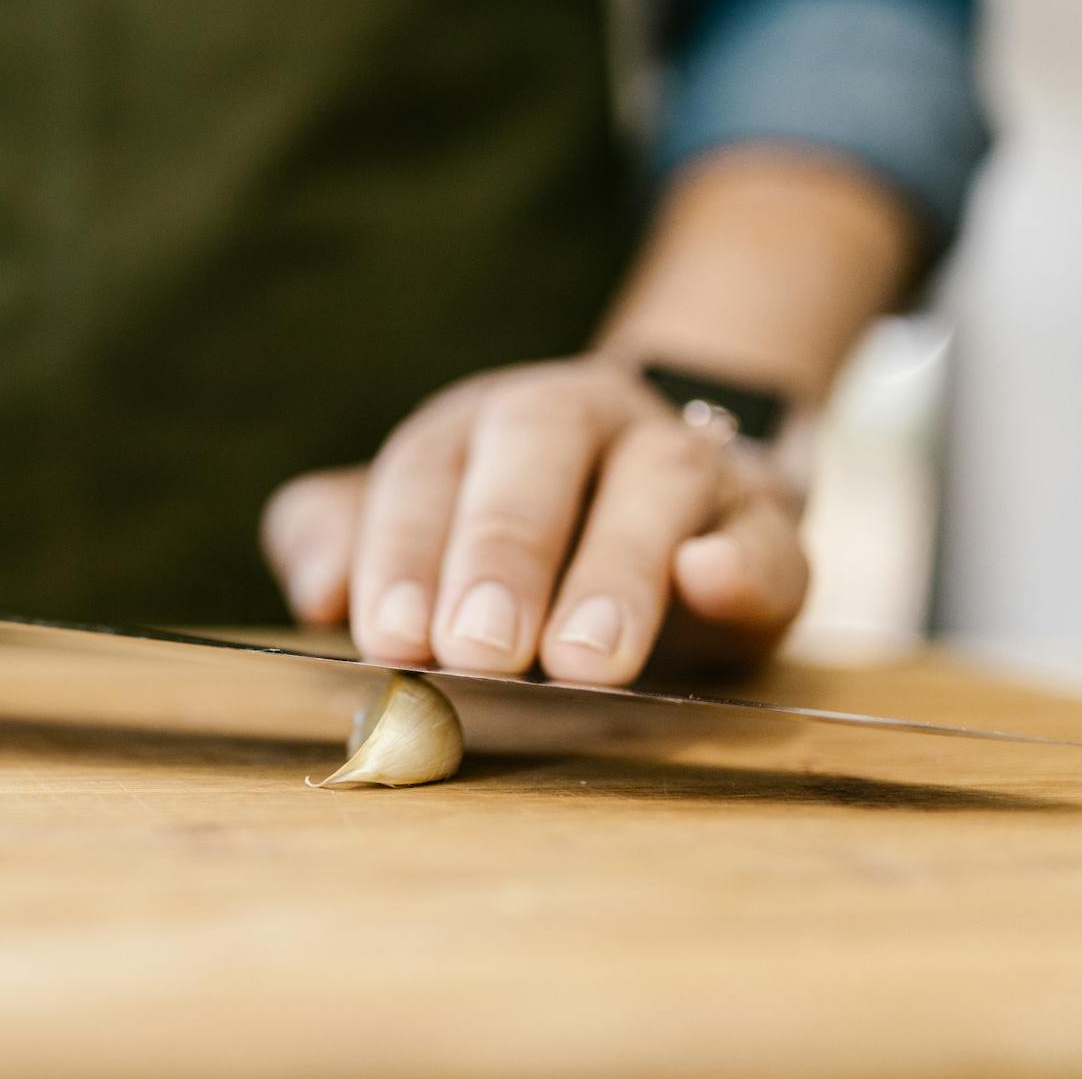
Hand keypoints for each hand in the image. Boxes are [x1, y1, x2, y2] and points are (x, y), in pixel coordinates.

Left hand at [261, 356, 807, 684]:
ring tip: (584, 662)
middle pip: (536, 450)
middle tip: (477, 651)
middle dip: (501, 550)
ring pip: (656, 483)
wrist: (673, 508)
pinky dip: (742, 560)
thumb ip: (340, 544)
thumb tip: (315, 591)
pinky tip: (709, 581)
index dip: (403, 551)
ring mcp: (684, 462)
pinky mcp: (765, 525)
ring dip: (617, 570)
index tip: (390, 640)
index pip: (428, 469)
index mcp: (482, 424)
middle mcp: (583, 419)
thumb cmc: (511, 538)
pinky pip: (766, 533)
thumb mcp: (417, 534)